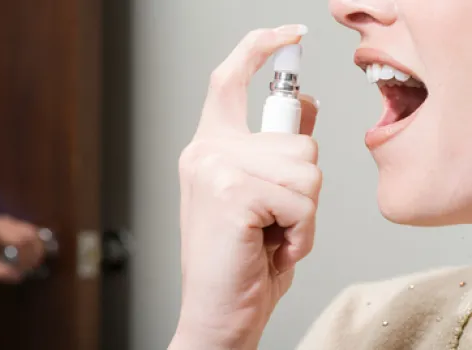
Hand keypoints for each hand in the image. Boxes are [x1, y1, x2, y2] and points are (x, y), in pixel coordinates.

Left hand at [0, 215, 44, 282]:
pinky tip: (29, 258)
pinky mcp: (17, 225)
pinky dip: (34, 246)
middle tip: (29, 270)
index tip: (21, 271)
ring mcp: (12, 222)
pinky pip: (32, 234)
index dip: (26, 257)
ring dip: (37, 250)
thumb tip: (18, 277)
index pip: (21, 241)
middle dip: (34, 254)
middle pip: (31, 235)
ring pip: (35, 233)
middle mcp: (6, 223)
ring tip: (30, 265)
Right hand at [170, 25, 320, 349]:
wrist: (217, 313)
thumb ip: (279, 148)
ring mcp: (215, 168)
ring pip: (306, 167)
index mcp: (209, 149)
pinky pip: (301, 200)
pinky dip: (301, 232)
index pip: (229, 81)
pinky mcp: (231, 192)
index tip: (285, 36)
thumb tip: (306, 104)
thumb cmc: (241, 261)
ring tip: (273, 235)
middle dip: (305, 184)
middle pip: (295, 136)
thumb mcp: (266, 197)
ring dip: (304, 212)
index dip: (258, 49)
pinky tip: (272, 247)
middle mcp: (205, 152)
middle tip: (277, 219)